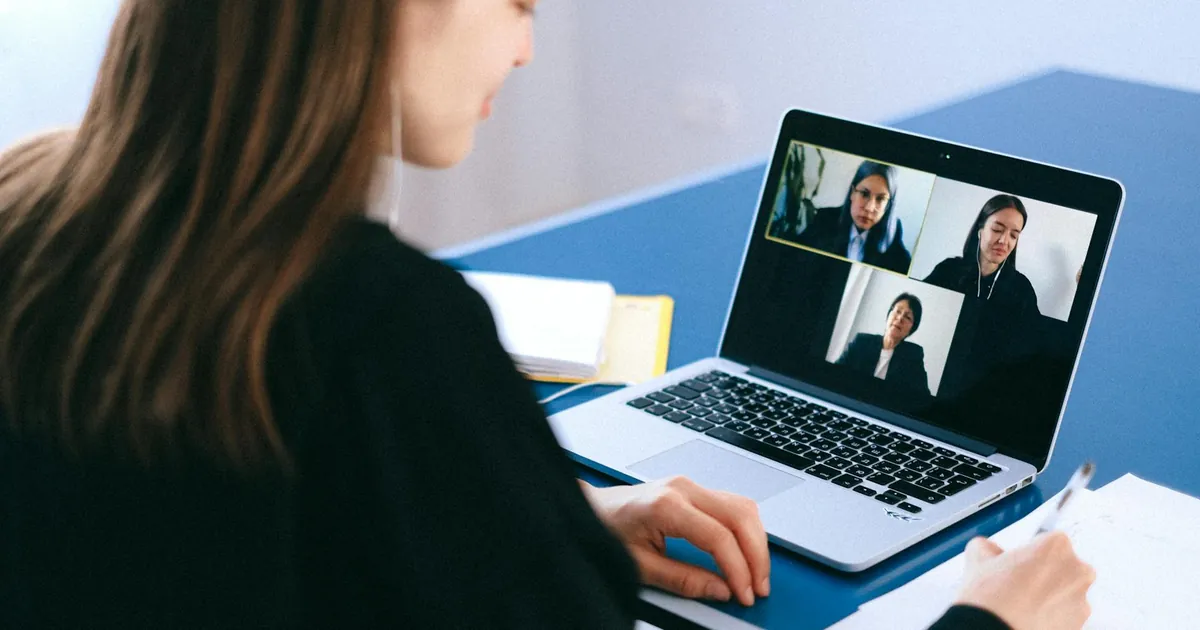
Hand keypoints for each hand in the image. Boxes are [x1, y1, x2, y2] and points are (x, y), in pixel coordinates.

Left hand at [580, 476, 769, 606]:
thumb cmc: (607, 530)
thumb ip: (683, 579)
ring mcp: (689, 484)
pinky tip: (746, 552)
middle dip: (756, 556)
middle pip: (740, 517)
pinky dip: (746, 529)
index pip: (719, 537)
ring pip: (742, 507)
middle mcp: (683, 488)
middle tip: (759, 587)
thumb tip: (720, 590)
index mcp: (666, 505)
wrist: (591, 509)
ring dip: (756, 541)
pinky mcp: (693, 489)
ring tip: (756, 574)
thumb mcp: (640, 565)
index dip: (738, 569)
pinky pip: (733, 504)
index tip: (744, 592)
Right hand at [954, 532, 1095, 629]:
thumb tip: (990, 551)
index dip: (1029, 552)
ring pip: (1066, 593)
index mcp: (1057, 545)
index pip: (1046, 540)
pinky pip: (1066, 616)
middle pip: (1063, 566)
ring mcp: (1082, 601)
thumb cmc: (991, 598)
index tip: (1017, 562)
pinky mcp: (1079, 626)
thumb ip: (989, 546)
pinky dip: (1052, 617)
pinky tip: (1029, 618)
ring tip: (1022, 605)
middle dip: (1045, 573)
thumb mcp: (978, 556)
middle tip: (1019, 583)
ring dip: (1050, 596)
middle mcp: (1078, 571)